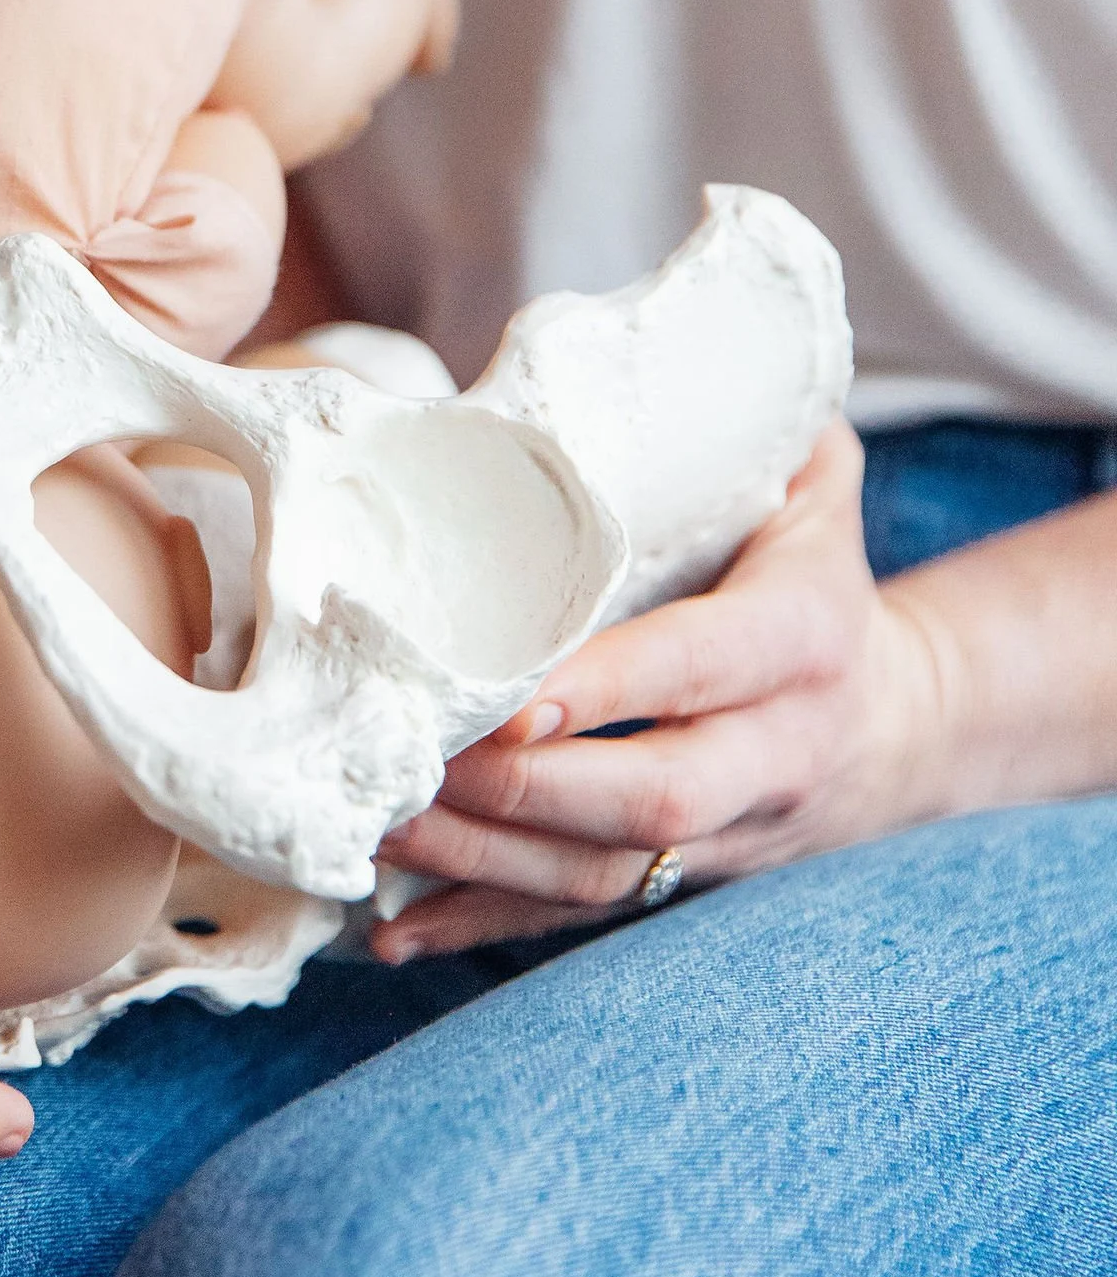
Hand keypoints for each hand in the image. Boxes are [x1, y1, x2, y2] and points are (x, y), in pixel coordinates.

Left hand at [371, 426, 949, 958]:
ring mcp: (730, 833)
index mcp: (805, 639)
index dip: (611, 686)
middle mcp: (776, 750)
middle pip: (650, 795)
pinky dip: (482, 932)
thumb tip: (676, 343)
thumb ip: (755, 424)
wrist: (899, 720)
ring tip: (377, 824)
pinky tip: (392, 933)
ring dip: (484, 861)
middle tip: (416, 758)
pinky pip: (581, 926)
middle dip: (526, 788)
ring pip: (605, 873)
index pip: (701, 668)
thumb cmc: (816, 573)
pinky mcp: (682, 881)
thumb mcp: (817, 487)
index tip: (514, 690)